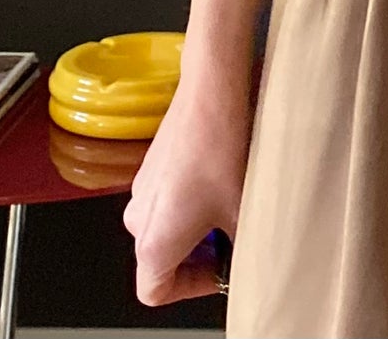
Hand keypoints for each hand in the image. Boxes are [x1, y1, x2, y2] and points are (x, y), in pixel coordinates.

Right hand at [122, 74, 251, 305]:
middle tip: (234, 239)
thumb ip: (241, 250)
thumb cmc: (222, 155)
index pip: (156, 291)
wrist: (211, 96)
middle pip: (162, 260)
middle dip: (200, 256)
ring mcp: (141, 189)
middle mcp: (137, 220)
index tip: (222, 271)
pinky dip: (190, 202)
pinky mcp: (151, 165)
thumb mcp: (243, 213)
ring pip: (166, 227)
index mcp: (152, 244)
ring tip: (232, 206)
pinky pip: (167, 199)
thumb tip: (250, 259)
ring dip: (197, 227)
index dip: (192, 288)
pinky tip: (221, 179)